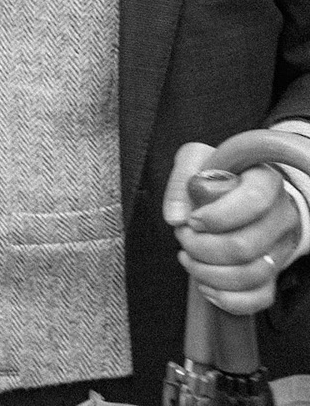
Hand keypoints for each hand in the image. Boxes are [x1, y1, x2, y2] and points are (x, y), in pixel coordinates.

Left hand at [163, 142, 301, 314]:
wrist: (236, 194)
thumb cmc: (214, 176)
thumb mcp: (196, 160)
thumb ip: (183, 177)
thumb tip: (176, 216)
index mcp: (266, 182)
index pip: (253, 201)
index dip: (217, 216)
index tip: (192, 220)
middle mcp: (282, 215)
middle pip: (246, 246)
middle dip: (202, 247)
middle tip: (183, 238)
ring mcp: (281, 247)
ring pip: (252, 275)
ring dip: (209, 273)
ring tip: (188, 259)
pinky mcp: (275, 273)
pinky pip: (260, 298)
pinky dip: (228, 298)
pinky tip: (205, 285)